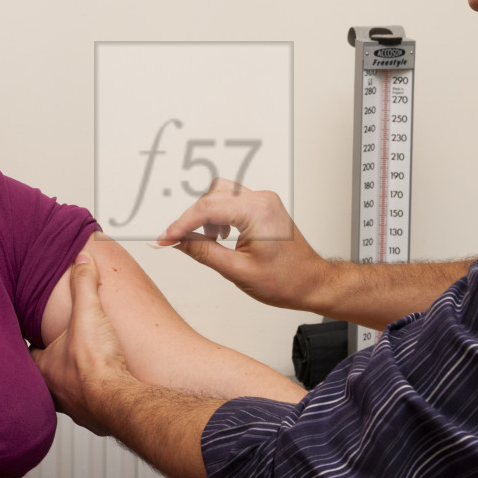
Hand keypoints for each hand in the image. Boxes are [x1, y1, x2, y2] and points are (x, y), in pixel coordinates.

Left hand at [31, 252, 133, 435]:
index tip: (40, 332)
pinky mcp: (93, 416)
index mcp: (43, 367)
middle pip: (47, 372)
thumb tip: (82, 260)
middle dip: (55, 361)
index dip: (35, 339)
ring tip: (85, 368)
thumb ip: (83, 284)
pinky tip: (105, 387)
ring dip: (74, 381)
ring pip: (66, 391)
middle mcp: (53, 390)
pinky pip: (89, 404)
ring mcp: (72, 406)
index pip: (29, 350)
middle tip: (65, 349)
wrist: (118, 400)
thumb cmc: (96, 365)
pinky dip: (95, 395)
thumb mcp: (88, 313)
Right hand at [157, 178, 329, 311]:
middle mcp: (261, 199)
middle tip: (179, 239)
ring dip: (207, 215)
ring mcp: (264, 200)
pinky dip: (220, 215)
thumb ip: (204, 252)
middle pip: (212, 195)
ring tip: (209, 241)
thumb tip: (179, 241)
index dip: (181, 223)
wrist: (312, 282)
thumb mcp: (237, 271)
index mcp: (256, 212)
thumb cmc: (286, 280)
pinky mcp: (264, 206)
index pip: (207, 208)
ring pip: (221, 194)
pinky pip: (233, 201)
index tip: (166, 237)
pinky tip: (220, 236)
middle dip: (192, 217)